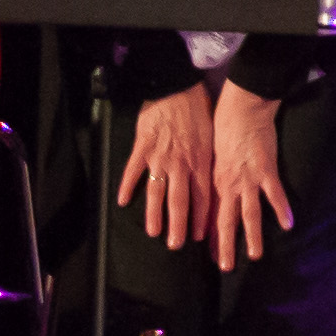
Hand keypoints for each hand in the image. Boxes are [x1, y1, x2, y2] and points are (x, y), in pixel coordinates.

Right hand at [119, 84, 216, 252]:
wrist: (177, 89)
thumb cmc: (198, 112)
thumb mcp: (212, 138)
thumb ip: (209, 161)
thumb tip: (214, 182)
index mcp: (200, 162)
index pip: (203, 196)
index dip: (201, 218)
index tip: (200, 236)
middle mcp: (181, 163)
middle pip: (180, 200)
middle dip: (179, 225)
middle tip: (176, 245)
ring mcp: (160, 157)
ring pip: (157, 191)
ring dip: (155, 214)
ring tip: (154, 232)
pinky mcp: (142, 147)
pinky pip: (133, 170)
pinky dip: (127, 186)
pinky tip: (122, 202)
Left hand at [203, 85, 294, 271]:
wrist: (240, 109)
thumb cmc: (223, 127)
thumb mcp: (211, 154)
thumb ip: (214, 175)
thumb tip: (212, 192)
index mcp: (214, 181)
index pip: (210, 215)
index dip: (210, 236)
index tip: (210, 255)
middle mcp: (229, 185)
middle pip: (225, 221)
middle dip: (224, 245)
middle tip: (225, 267)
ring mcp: (248, 179)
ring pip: (249, 214)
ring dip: (251, 236)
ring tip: (254, 255)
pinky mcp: (266, 170)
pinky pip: (275, 194)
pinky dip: (281, 210)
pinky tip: (289, 225)